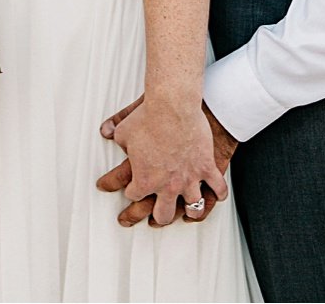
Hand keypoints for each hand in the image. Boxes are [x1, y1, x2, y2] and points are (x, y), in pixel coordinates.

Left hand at [98, 94, 238, 227]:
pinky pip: (217, 187)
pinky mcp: (206, 167)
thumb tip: (106, 131)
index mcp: (144, 180)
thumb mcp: (124, 129)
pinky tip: (217, 195)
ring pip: (193, 208)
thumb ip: (115, 135)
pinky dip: (218, 193)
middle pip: (162, 214)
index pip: (133, 195)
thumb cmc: (149, 116)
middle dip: (159, 217)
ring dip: (190, 211)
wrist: (174, 105)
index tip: (131, 190)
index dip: (131, 192)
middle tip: (156, 218)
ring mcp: (188, 179)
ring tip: (189, 212)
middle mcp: (167, 186)